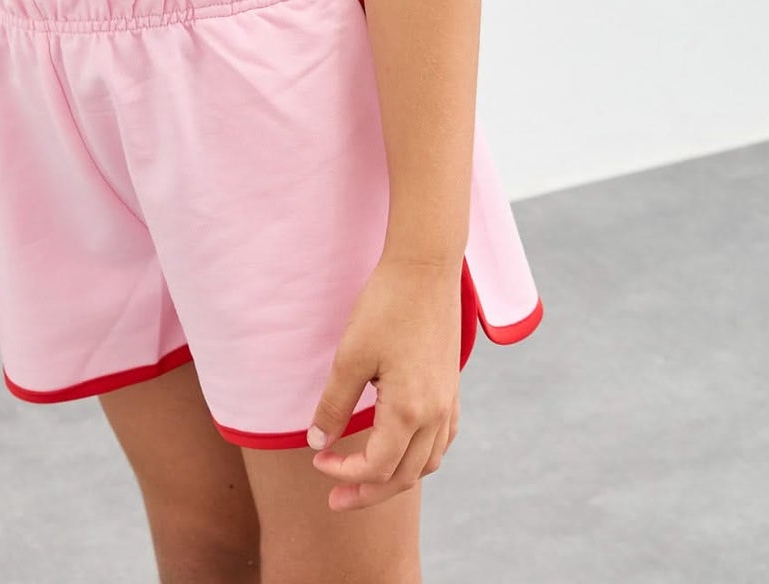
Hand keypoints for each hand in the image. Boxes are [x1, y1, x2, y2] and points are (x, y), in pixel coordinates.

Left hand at [306, 254, 461, 511]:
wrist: (425, 268)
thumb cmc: (385, 306)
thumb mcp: (350, 356)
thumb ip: (334, 405)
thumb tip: (317, 443)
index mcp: (409, 411)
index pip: (376, 466)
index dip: (344, 473)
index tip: (318, 461)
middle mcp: (435, 414)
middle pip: (404, 477)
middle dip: (368, 492)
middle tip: (335, 500)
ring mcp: (448, 401)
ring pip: (428, 463)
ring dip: (396, 478)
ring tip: (367, 480)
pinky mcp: (451, 387)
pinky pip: (442, 440)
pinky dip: (421, 456)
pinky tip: (402, 449)